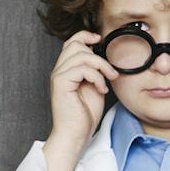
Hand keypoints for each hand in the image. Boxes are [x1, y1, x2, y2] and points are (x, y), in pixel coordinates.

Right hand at [44, 30, 117, 170]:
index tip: (100, 39)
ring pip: (81, 55)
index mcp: (66, 69)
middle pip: (76, 45)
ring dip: (101, 66)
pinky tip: (101, 90)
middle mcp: (59, 70)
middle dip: (98, 55)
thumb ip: (94, 70)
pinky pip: (82, 69)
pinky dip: (96, 77)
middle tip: (111, 72)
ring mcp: (58, 76)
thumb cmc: (84, 114)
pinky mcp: (61, 84)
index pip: (71, 42)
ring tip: (108, 81)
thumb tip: (103, 56)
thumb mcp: (93, 86)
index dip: (85, 36)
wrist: (75, 135)